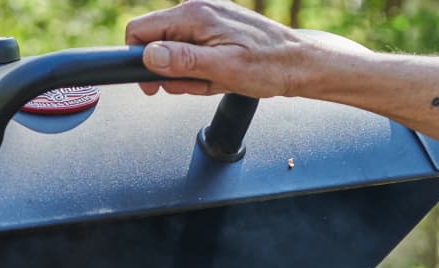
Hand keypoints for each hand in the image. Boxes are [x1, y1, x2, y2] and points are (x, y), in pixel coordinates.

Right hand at [125, 0, 308, 96]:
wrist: (299, 64)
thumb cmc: (268, 66)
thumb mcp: (223, 69)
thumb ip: (183, 61)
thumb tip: (150, 56)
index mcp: (195, 14)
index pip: (141, 30)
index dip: (139, 61)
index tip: (152, 85)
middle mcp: (199, 9)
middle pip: (158, 44)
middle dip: (173, 73)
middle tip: (199, 84)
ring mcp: (208, 19)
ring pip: (176, 53)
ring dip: (191, 76)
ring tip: (217, 81)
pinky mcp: (216, 30)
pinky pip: (194, 54)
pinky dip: (204, 71)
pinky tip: (222, 76)